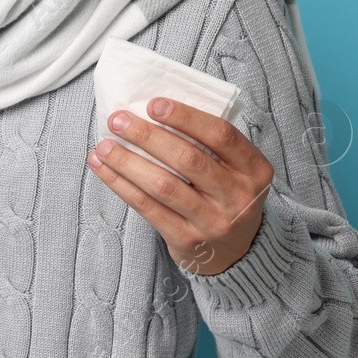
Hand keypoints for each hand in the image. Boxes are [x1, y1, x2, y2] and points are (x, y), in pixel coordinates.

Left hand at [86, 96, 274, 276]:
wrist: (237, 252)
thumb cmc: (226, 196)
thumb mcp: (235, 170)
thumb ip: (208, 144)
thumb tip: (152, 110)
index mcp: (254, 170)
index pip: (222, 135)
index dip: (186, 117)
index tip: (154, 104)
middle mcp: (238, 196)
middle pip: (188, 159)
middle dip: (147, 136)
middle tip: (118, 120)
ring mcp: (213, 221)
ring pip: (163, 185)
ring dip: (127, 161)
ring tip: (104, 145)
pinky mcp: (186, 239)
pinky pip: (147, 207)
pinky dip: (121, 184)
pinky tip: (104, 168)